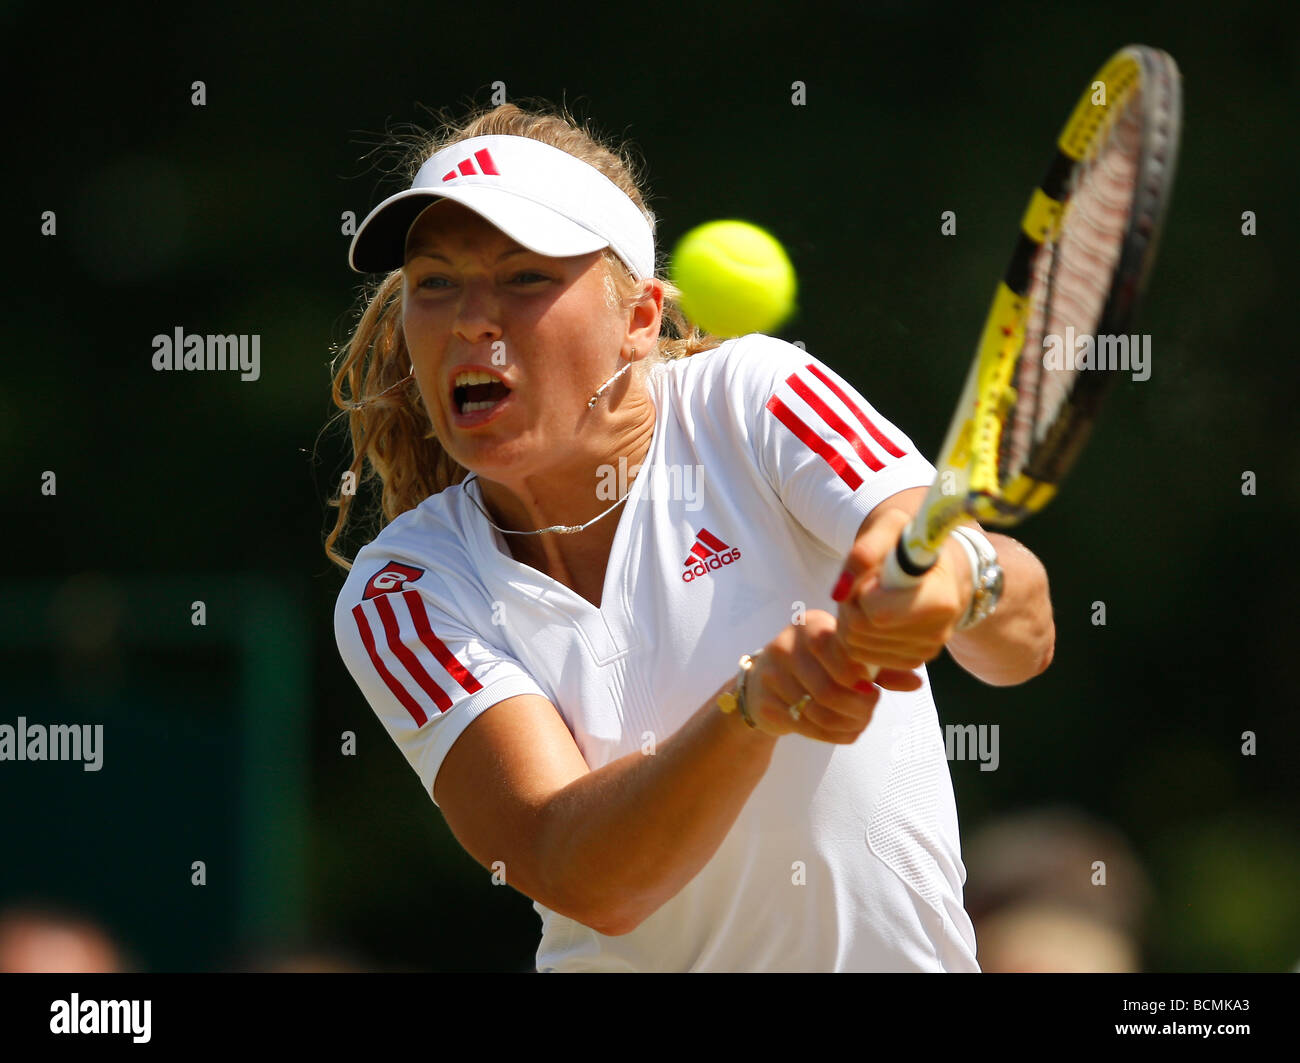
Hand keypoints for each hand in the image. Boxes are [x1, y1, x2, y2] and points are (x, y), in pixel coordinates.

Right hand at [744, 610, 922, 743]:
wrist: (764, 685)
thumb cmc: (816, 665)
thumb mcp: (845, 657)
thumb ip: (881, 667)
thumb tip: (916, 681)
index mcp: (811, 624)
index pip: (841, 652)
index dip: (862, 676)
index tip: (873, 688)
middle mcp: (786, 645)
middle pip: (830, 688)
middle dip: (858, 706)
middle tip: (870, 708)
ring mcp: (771, 675)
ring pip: (819, 711)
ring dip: (848, 723)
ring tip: (860, 721)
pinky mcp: (765, 703)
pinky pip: (806, 726)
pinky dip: (832, 734)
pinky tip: (843, 729)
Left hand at [831, 507, 973, 671]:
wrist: (935, 566)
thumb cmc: (910, 542)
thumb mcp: (890, 527)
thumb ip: (864, 552)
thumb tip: (839, 592)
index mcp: (940, 598)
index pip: (878, 614)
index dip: (862, 592)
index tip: (873, 574)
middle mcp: (938, 631)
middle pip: (860, 630)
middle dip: (850, 604)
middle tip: (864, 583)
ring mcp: (925, 650)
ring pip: (855, 646)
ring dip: (850, 619)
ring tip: (869, 596)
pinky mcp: (911, 660)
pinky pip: (861, 656)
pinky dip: (857, 636)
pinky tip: (873, 614)